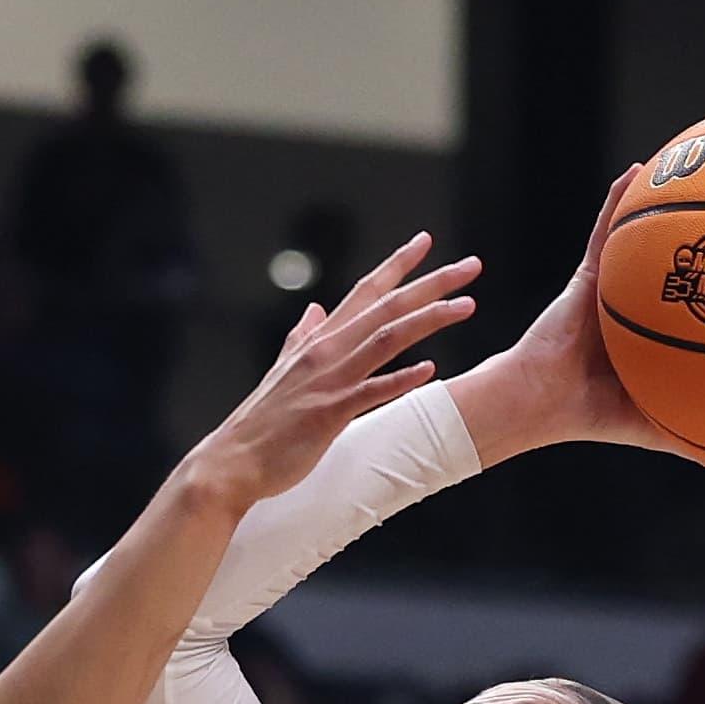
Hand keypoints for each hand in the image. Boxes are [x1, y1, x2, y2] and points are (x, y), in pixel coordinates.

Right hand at [178, 233, 483, 511]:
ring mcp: (328, 381)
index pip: (365, 291)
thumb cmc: (261, 423)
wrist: (232, 462)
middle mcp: (326, 352)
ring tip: (466, 307)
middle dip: (432, 284)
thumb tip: (313, 310)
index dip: (396, 265)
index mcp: (319, 340)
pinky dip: (401, 379)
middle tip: (471, 266)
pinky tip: (431, 370)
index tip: (426, 241)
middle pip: (387, 306)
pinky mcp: (328, 414)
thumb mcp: (282, 370)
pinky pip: (371, 392)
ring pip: (386, 339)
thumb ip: (301, 338)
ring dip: (428, 320)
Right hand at [452, 166, 704, 481]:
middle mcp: (651, 302)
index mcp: (669, 334)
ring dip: (673, 198)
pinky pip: (605, 228)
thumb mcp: (665, 428)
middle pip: (694, 258)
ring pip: (652, 235)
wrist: (543, 404)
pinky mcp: (590, 273)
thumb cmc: (595, 417)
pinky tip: (637, 170)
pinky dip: (617, 198)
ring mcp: (620, 284)